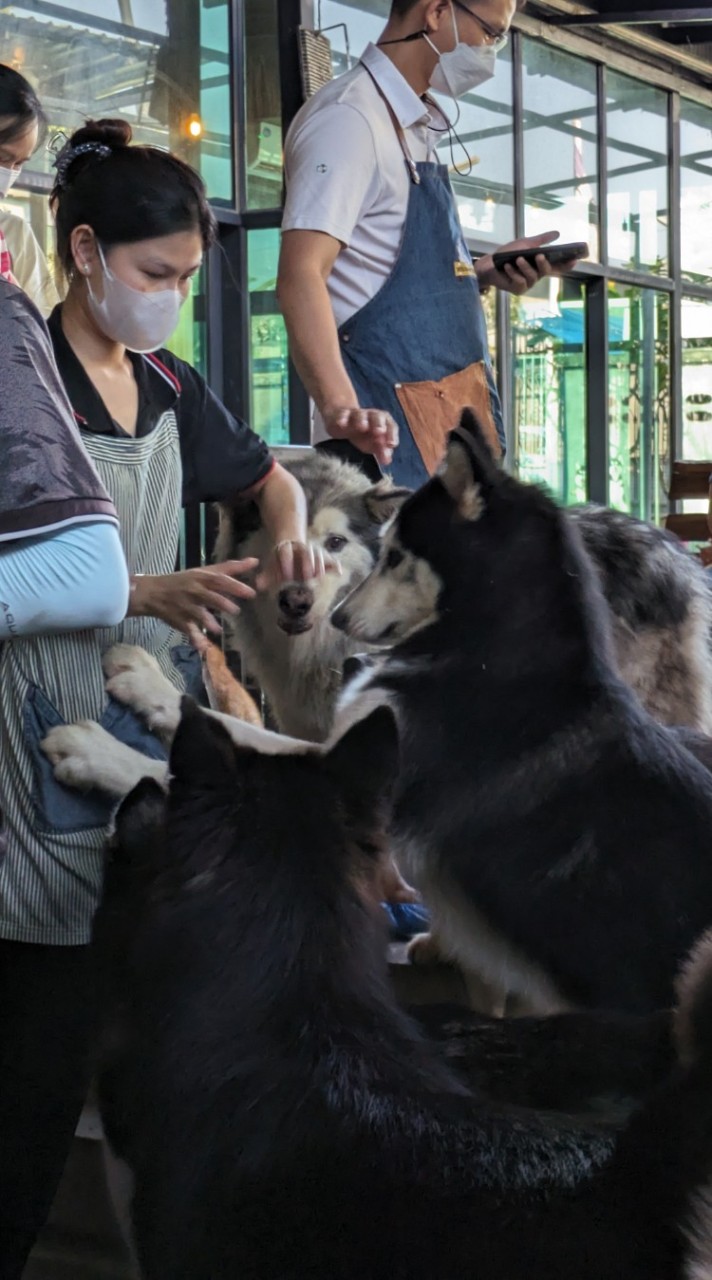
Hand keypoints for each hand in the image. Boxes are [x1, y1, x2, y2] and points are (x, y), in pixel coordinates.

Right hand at [130, 560, 257, 652]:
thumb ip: (230, 568)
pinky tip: (202, 647)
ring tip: (218, 629)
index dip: (234, 586)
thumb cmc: (185, 581)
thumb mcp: (205, 572)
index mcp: (201, 578)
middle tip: (236, 610)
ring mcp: (186, 606)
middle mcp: (194, 591)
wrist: (153, 593)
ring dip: (207, 621)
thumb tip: (255, 561)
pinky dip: (194, 639)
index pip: (219, 580)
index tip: (251, 593)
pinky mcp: (180, 620)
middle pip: (209, 596)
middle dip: (222, 603)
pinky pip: (188, 630)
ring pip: (197, 613)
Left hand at [255, 540, 340, 592]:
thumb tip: (258, 586)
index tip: (286, 577)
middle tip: (307, 577)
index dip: (286, 563)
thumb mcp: (273, 566)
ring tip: (319, 576)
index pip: (286, 552)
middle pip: (306, 551)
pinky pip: (331, 559)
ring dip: (319, 564)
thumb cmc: (281, 561)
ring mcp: (313, 551)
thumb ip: (267, 576)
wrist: (292, 546)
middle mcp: (301, 547)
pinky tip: (339, 572)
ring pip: (318, 553)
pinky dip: (335, 564)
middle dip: (307, 563)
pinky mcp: (323, 557)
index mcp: (286, 548)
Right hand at [323, 405, 397, 468]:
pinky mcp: (342, 414)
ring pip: (360, 414)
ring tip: (362, 427)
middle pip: (377, 417)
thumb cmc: (363, 435)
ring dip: (362, 420)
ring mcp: (356, 414)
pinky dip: (342, 418)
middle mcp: (371, 416)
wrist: (344, 423)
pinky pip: (342, 414)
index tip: (391, 445)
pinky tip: (341, 424)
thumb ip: (381, 452)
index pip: (390, 426)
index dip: (392, 434)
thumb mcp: (373, 444)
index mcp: (383, 423)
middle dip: (378, 423)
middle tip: (379, 431)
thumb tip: (387, 460)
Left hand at [476, 231, 582, 295]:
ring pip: (533, 276)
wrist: (489, 264)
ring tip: (517, 259)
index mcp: (540, 264)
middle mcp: (536, 275)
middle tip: (540, 255)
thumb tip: (558, 233)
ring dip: (525, 266)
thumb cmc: (508, 254)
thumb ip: (541, 240)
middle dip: (543, 263)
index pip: (557, 266)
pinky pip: (521, 282)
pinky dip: (514, 273)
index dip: (567, 265)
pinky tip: (507, 266)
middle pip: (547, 271)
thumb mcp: (525, 243)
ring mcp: (528, 283)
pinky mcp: (518, 290)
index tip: (575, 260)